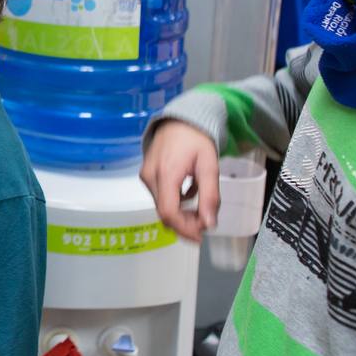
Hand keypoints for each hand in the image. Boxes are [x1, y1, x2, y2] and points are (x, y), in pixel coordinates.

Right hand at [139, 120, 218, 242]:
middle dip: (185, 224)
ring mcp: (146, 176)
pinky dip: (174, 204)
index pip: (168, 211)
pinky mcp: (146, 175)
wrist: (179, 120)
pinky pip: (159, 197)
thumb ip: (210, 195)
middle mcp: (150, 176)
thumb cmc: (195, 139)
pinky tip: (189, 197)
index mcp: (166, 173)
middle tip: (204, 224)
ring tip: (199, 211)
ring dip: (180, 215)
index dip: (184, 228)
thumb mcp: (209, 165)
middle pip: (164, 212)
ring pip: (161, 207)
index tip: (201, 235)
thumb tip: (209, 224)